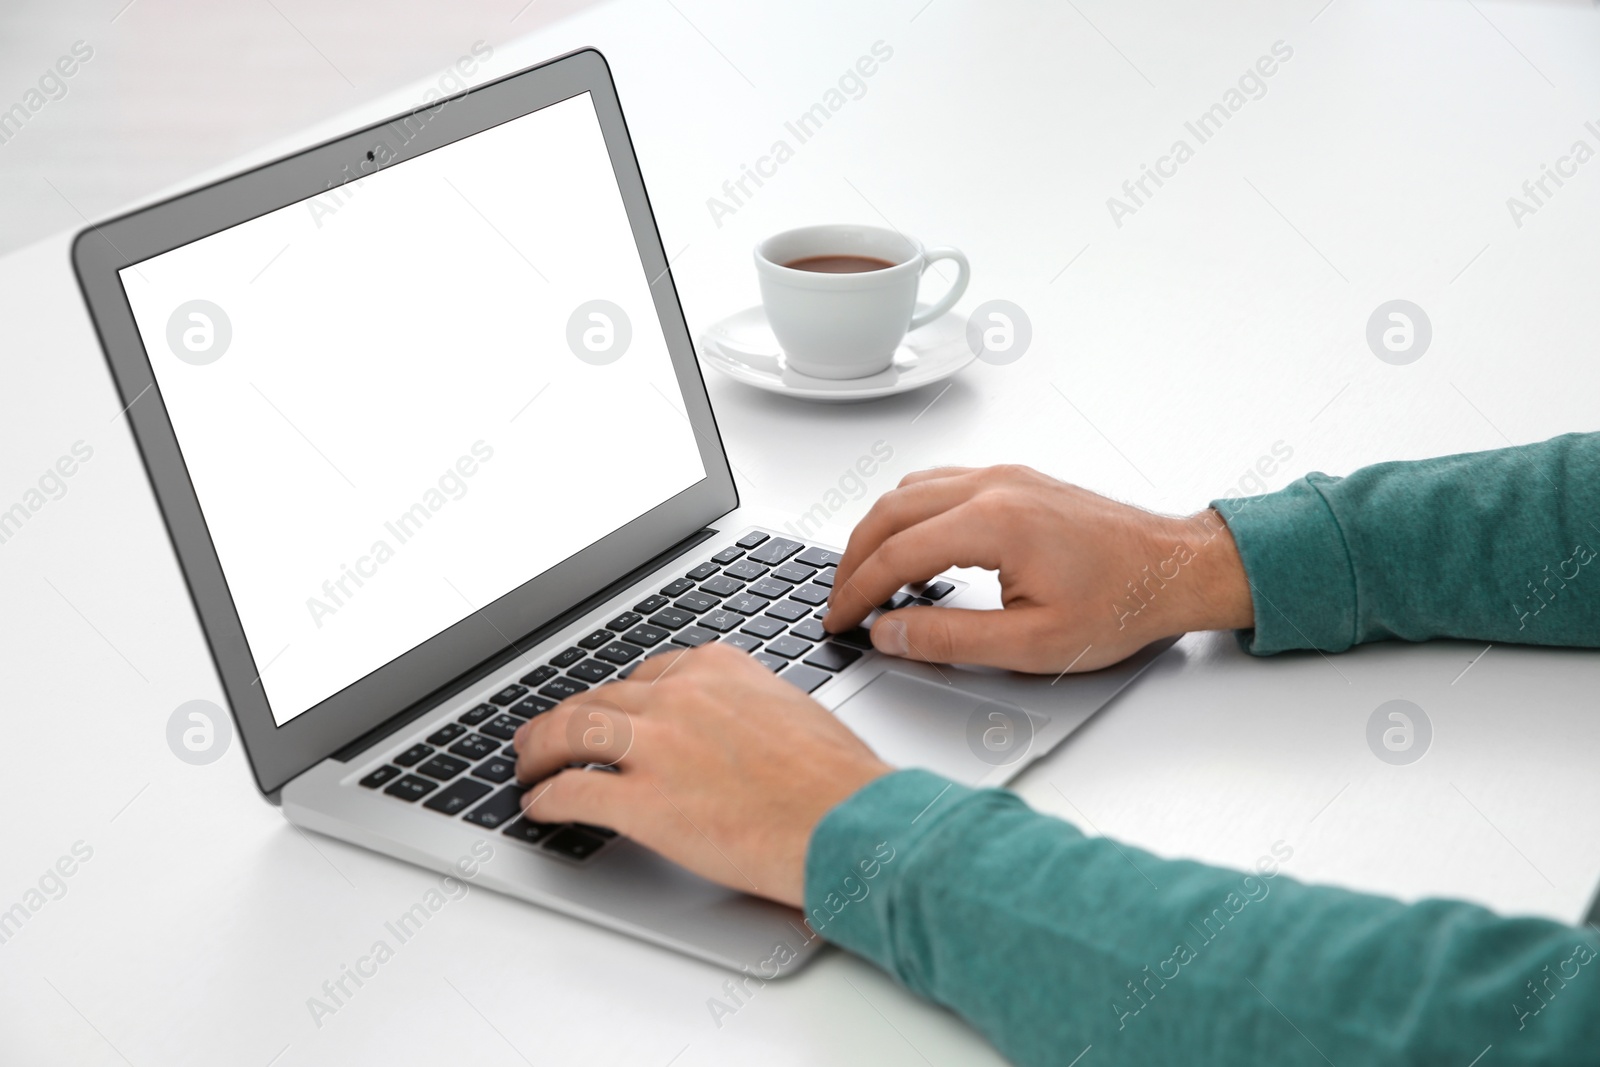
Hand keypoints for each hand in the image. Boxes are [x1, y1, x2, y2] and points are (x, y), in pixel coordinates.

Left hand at [512, 643, 890, 907]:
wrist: (849, 823)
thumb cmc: (838, 780)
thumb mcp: (791, 712)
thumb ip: (746, 708)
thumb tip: (733, 727)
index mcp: (716, 669)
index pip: (644, 675)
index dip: (615, 699)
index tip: (606, 710)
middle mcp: (678, 697)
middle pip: (597, 700)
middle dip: (563, 719)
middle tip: (543, 735)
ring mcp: (656, 746)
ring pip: (569, 734)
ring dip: (537, 751)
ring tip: (526, 765)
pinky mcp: (642, 802)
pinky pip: (572, 792)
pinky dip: (546, 799)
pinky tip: (539, 807)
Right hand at [824, 464, 1252, 673]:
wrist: (1176, 569)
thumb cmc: (1121, 602)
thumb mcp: (1031, 643)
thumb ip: (949, 639)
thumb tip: (890, 634)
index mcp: (994, 522)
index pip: (896, 553)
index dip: (857, 591)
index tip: (840, 620)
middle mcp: (994, 486)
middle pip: (891, 511)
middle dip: (854, 558)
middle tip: (840, 601)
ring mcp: (1005, 476)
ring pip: (910, 490)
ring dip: (878, 530)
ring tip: (866, 576)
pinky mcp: (1016, 479)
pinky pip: (939, 484)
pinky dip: (908, 513)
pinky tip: (911, 546)